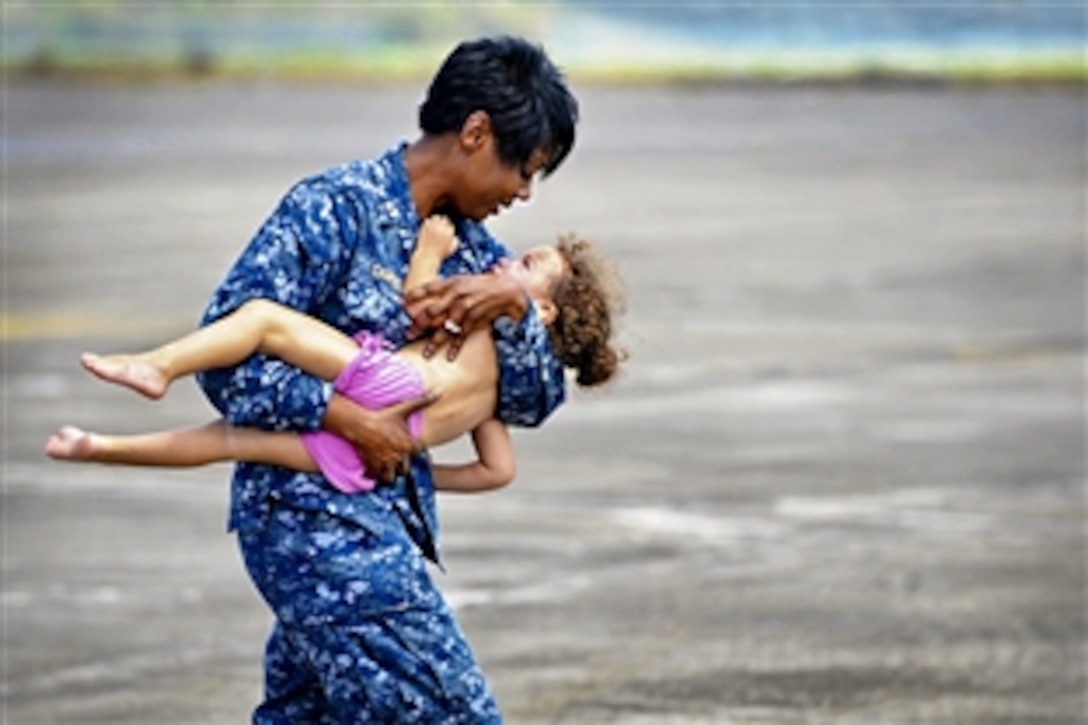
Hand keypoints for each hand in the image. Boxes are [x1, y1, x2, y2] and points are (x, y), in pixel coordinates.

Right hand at [324, 389, 440, 481]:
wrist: (361, 424)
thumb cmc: (382, 417)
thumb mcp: (404, 408)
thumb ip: (423, 401)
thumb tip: (439, 392)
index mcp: (409, 445)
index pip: (419, 452)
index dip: (415, 449)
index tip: (411, 447)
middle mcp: (399, 457)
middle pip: (406, 469)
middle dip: (403, 465)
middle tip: (398, 458)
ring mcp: (386, 464)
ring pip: (392, 478)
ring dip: (390, 474)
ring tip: (388, 469)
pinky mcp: (373, 466)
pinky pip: (376, 478)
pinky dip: (375, 476)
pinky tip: (374, 470)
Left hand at [404, 273, 529, 359]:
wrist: (507, 290)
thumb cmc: (483, 285)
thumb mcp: (463, 280)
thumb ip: (446, 289)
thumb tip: (428, 300)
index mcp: (452, 283)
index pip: (428, 288)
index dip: (414, 295)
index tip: (402, 304)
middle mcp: (456, 296)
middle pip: (432, 312)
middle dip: (418, 324)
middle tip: (407, 334)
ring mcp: (465, 309)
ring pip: (445, 328)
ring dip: (434, 342)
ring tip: (425, 354)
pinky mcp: (475, 320)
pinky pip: (462, 336)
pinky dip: (455, 347)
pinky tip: (449, 357)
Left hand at [416, 215, 457, 260]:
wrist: (427, 256)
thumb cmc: (440, 254)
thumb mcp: (452, 248)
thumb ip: (456, 240)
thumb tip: (455, 235)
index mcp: (449, 232)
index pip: (450, 225)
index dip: (449, 228)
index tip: (446, 230)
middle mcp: (441, 227)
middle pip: (445, 219)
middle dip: (444, 222)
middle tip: (441, 226)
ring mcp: (433, 226)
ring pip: (436, 217)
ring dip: (437, 220)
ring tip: (435, 225)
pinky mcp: (425, 227)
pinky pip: (428, 220)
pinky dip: (429, 222)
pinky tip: (429, 226)